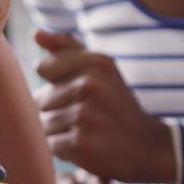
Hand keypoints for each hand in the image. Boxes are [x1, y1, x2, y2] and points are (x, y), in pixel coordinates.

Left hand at [34, 30, 175, 183]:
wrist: (147, 147)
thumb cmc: (115, 104)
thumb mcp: (100, 69)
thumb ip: (67, 48)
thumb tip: (36, 33)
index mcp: (95, 62)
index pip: (43, 67)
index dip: (54, 83)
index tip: (76, 90)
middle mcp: (90, 85)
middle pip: (39, 98)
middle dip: (55, 110)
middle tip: (85, 116)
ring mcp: (85, 114)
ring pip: (43, 123)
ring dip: (58, 131)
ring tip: (85, 131)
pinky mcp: (80, 143)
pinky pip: (50, 144)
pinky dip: (62, 149)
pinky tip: (84, 146)